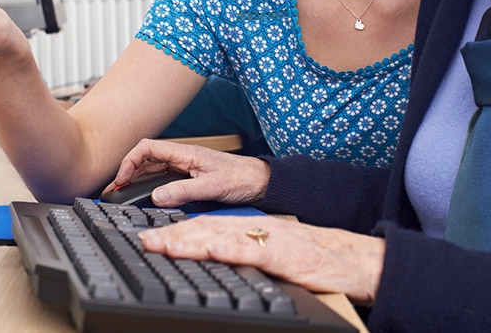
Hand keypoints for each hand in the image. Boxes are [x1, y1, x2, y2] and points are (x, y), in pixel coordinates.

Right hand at [104, 138, 270, 207]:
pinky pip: (161, 180)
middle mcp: (182, 158)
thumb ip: (183, 192)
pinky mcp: (188, 178)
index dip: (129, 161)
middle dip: (126, 173)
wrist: (260, 182)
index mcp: (185, 153)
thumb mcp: (212, 187)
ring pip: (151, 170)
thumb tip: (157, 197)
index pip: (147, 149)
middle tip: (112, 191)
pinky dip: (147, 186)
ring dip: (134, 180)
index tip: (121, 179)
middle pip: (145, 160)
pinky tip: (141, 197)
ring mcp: (184, 168)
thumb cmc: (242, 178)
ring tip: (120, 195)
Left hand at [137, 215, 384, 305]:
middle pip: (205, 229)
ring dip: (191, 241)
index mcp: (248, 230)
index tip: (150, 239)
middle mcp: (253, 229)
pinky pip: (253, 250)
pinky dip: (232, 250)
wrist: (347, 257)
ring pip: (222, 236)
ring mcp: (266, 239)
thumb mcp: (267, 256)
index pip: (204, 229)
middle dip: (172, 235)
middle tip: (144, 241)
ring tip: (164, 244)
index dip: (175, 232)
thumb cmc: (309, 259)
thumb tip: (211, 260)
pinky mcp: (282, 254)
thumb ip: (241, 255)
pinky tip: (213, 251)